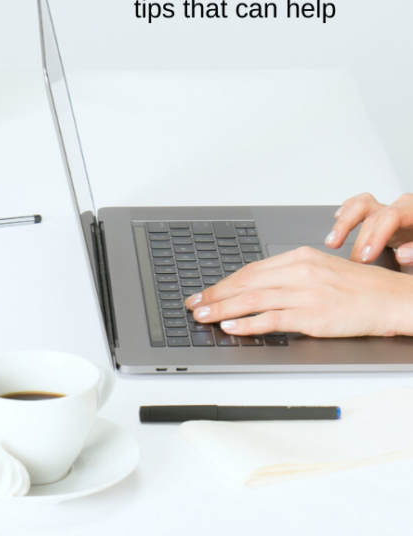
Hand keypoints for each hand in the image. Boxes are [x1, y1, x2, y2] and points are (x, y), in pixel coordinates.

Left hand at [184, 246, 412, 337]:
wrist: (390, 298)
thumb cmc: (359, 287)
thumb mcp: (321, 269)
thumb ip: (290, 275)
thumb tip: (259, 286)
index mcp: (299, 257)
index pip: (251, 270)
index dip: (224, 282)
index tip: (206, 291)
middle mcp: (299, 272)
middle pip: (246, 283)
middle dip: (215, 294)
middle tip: (193, 304)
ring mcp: (305, 294)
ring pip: (253, 301)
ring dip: (222, 309)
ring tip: (203, 316)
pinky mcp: (312, 317)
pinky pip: (272, 320)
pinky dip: (248, 323)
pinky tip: (232, 326)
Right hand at [324, 192, 412, 265]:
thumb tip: (401, 254)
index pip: (391, 217)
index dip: (377, 236)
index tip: (367, 256)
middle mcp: (402, 206)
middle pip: (373, 215)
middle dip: (360, 240)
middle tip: (354, 263)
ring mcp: (390, 208)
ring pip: (361, 205)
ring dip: (345, 223)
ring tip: (333, 241)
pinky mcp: (382, 214)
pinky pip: (360, 205)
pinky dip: (347, 211)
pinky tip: (337, 219)